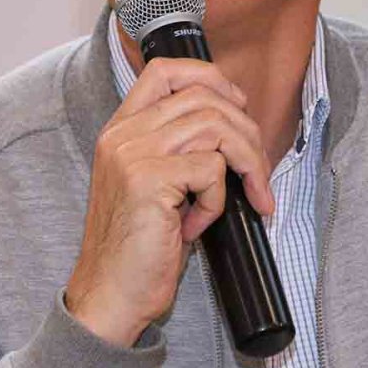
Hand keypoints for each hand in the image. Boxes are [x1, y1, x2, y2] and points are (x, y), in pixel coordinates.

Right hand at [65, 57, 275, 346]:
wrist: (109, 296)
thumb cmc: (139, 248)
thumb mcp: (157, 187)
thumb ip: (180, 150)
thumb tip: (237, 127)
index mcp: (121, 129)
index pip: (165, 70)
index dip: (211, 78)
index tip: (237, 108)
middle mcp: (123, 134)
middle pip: (204, 96)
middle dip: (247, 132)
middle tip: (258, 173)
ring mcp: (133, 154)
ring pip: (216, 126)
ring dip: (246, 163)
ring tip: (247, 197)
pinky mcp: (149, 180)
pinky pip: (211, 170)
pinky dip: (218, 200)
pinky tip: (195, 226)